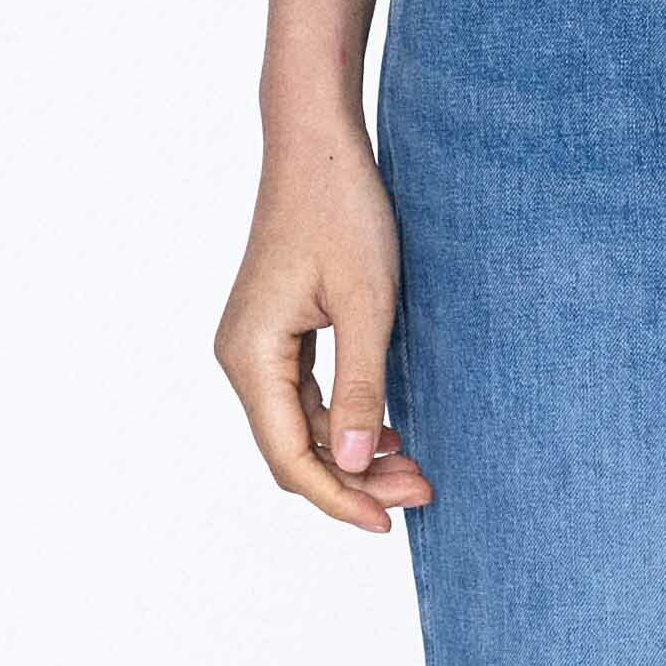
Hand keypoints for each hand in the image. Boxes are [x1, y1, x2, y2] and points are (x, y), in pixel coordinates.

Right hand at [216, 122, 432, 527]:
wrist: (318, 143)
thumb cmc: (342, 211)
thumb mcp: (367, 304)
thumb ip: (361, 386)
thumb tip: (355, 464)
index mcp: (250, 356)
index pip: (290, 457)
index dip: (340, 498)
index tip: (391, 521)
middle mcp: (242, 357)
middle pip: (293, 450)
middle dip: (354, 480)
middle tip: (423, 490)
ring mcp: (256, 345)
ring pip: (301, 428)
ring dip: (353, 453)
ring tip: (415, 466)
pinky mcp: (277, 331)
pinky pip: (305, 398)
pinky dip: (345, 420)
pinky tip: (388, 427)